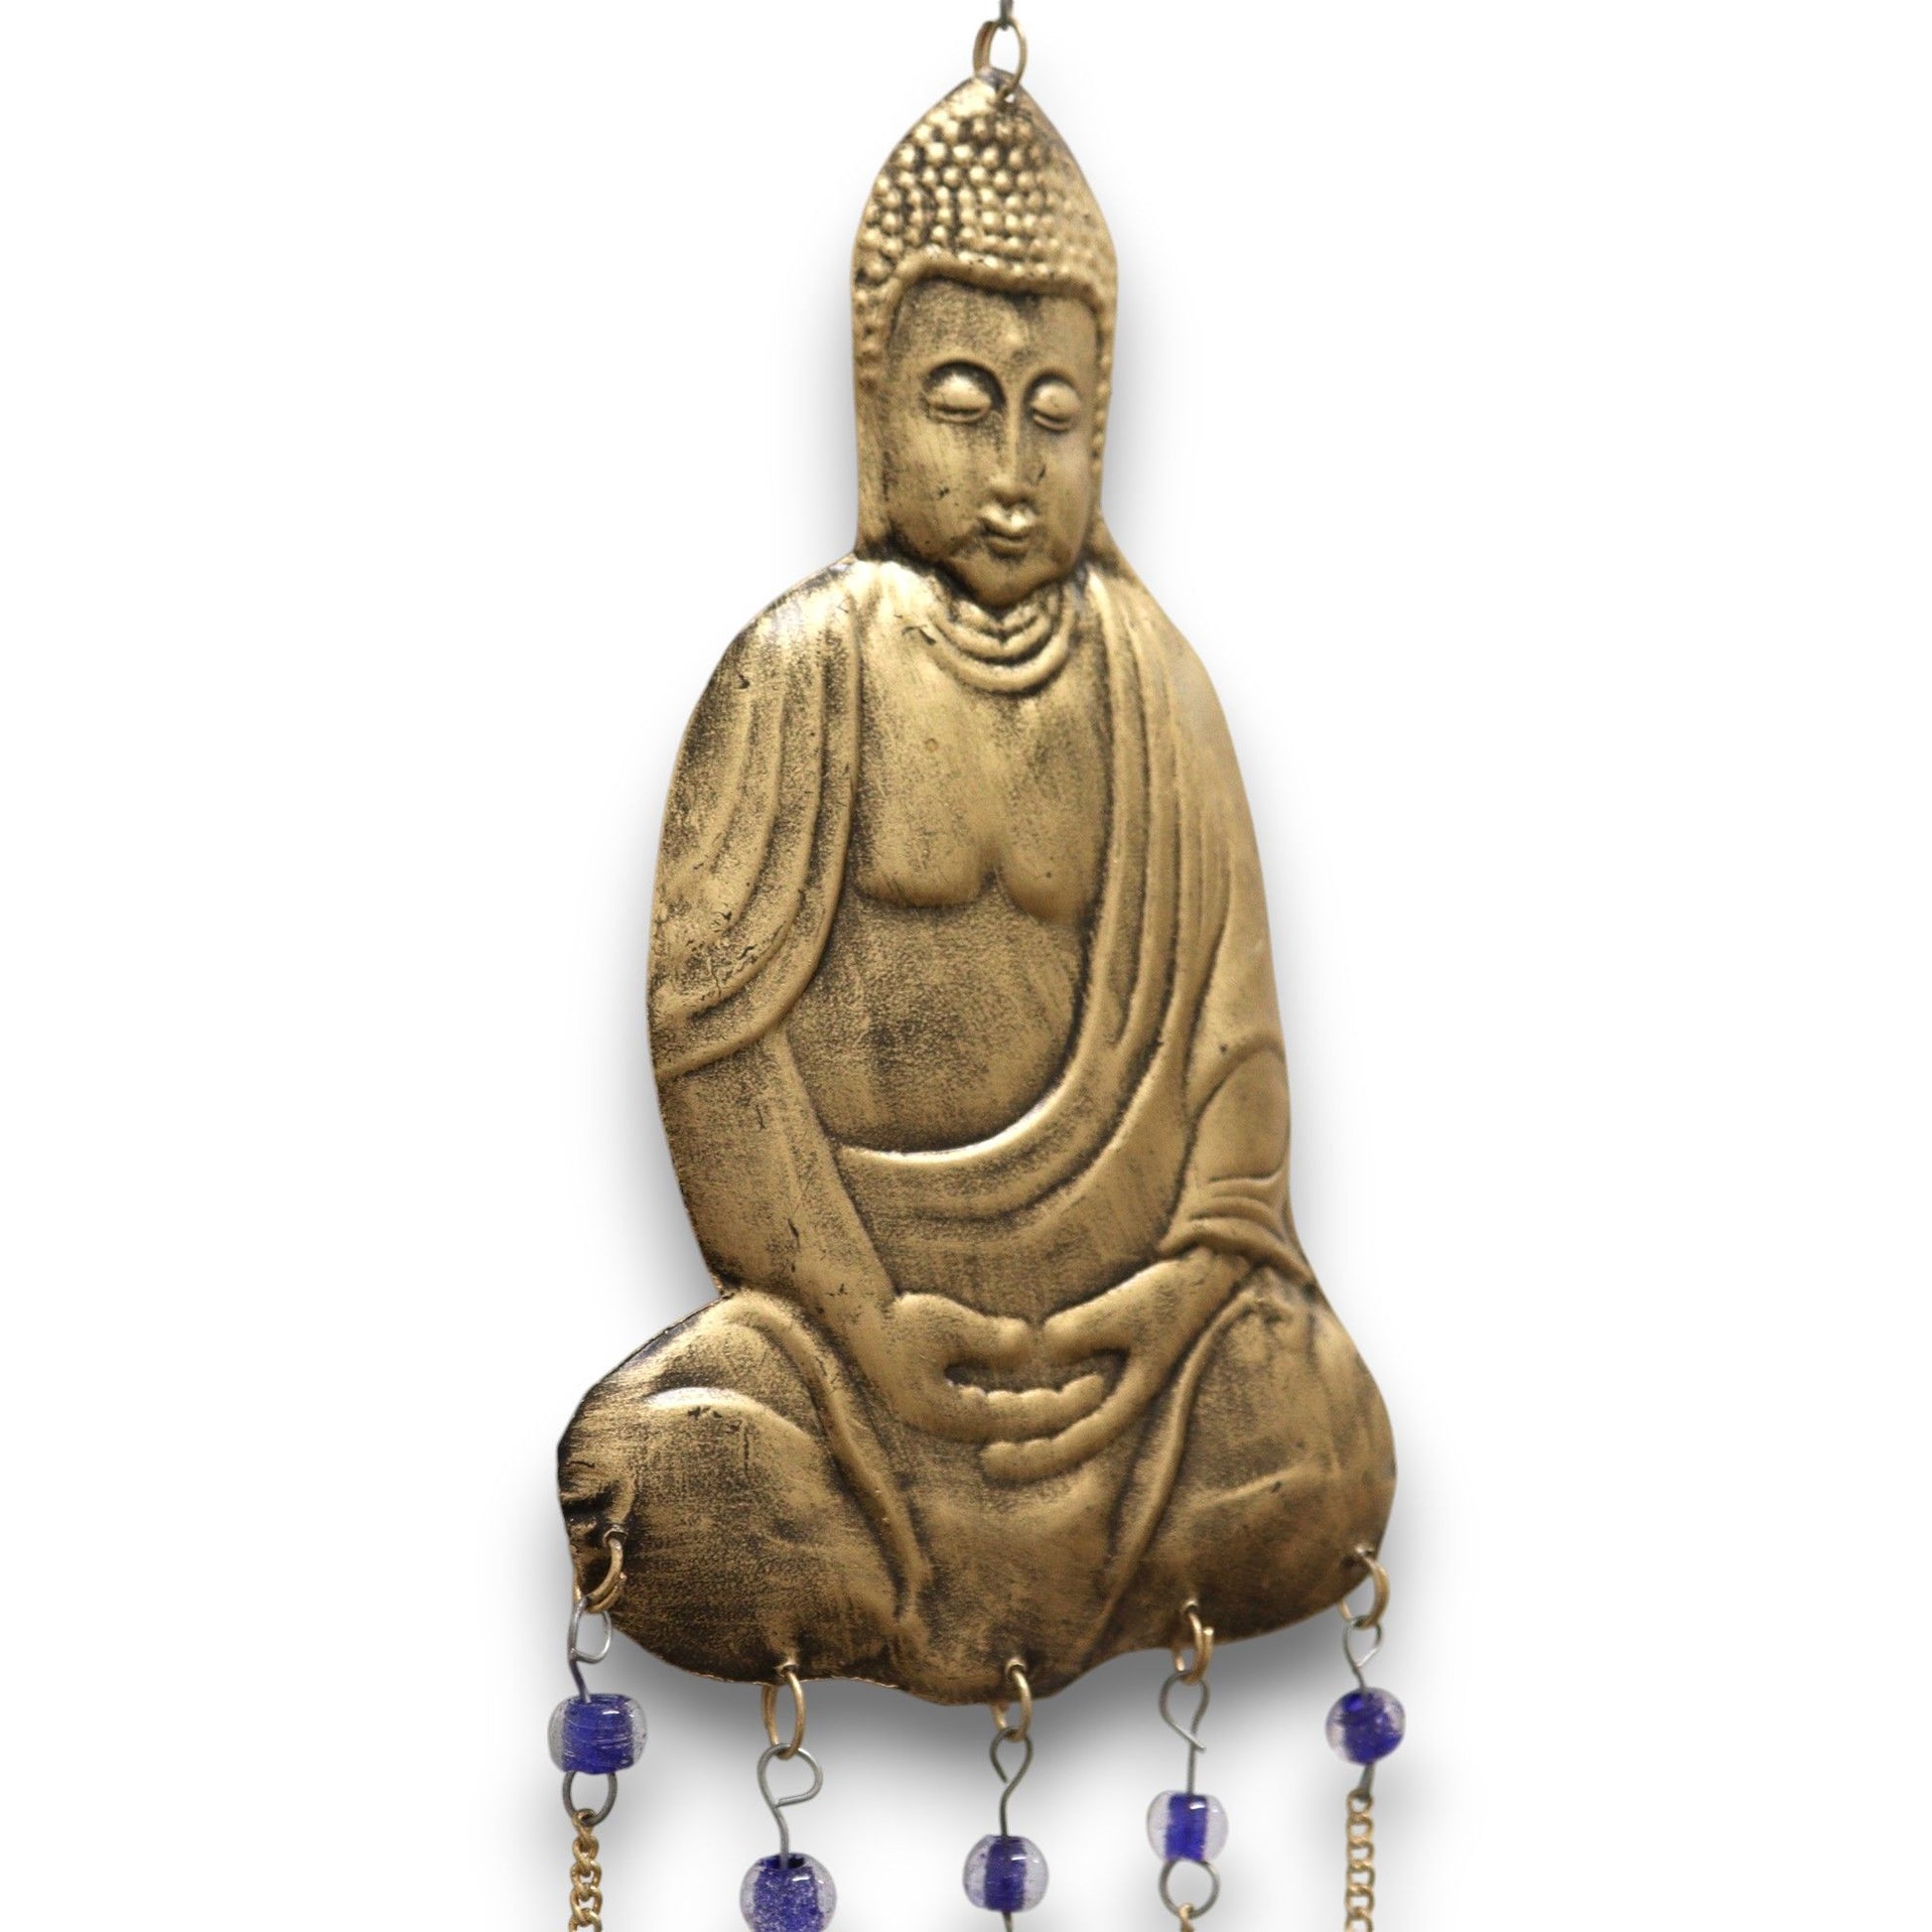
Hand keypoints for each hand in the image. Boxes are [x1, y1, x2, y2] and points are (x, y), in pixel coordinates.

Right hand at [849, 1292, 1106, 1444]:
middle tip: (1095, 1389)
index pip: (1019, 1420)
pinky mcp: (929, 1399)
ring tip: (1070, 1392)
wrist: (853, 1314)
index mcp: (943, 1414)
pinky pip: (981, 1407)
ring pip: (997, 1421)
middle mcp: (940, 1422)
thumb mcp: (947, 1324)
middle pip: (1011, 1427)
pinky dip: (1008, 1399)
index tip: (1095, 1386)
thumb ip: (989, 1340)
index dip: (1060, 1405)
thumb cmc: (897, 1316)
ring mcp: (933, 1413)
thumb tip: (1027, 1348)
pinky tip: (1025, 1381)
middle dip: (1053, 1410)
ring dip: (1032, 1408)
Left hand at [979, 1251, 1247, 1482]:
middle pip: (1073, 1437)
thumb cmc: (1170, 1292)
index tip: (994, 1455)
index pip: (1080, 1439)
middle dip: (1032, 1450)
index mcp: (1135, 1394)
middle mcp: (1126, 1395)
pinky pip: (1076, 1389)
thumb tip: (1047, 1348)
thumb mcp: (1125, 1308)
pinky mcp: (1113, 1361)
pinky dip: (1049, 1394)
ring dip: (1037, 1423)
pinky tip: (1017, 1387)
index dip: (1037, 1454)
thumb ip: (1085, 1329)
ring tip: (994, 1420)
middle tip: (986, 1458)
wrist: (1202, 1271)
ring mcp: (1119, 1380)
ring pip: (1073, 1416)